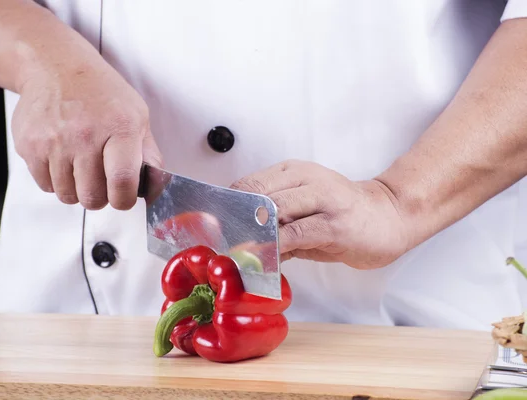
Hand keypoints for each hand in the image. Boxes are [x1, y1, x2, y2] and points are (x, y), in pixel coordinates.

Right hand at [11, 57, 161, 210]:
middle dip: (100, 197)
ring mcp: (54, 141)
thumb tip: (155, 187)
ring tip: (80, 166)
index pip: (122, 183)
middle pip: (92, 197)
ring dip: (76, 189)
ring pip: (67, 196)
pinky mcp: (29, 145)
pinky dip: (55, 180)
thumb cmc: (101, 93)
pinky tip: (62, 159)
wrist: (56, 68)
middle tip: (101, 181)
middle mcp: (85, 135)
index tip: (123, 198)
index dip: (124, 200)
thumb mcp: (137, 115)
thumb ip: (148, 153)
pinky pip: (45, 185)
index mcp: (120, 128)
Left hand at [230, 160, 408, 269]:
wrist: (390, 216)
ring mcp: (322, 198)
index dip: (227, 206)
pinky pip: (295, 234)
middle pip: (255, 195)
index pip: (248, 183)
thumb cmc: (343, 215)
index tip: (215, 228)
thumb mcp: (303, 212)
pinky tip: (265, 259)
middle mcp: (306, 178)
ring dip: (252, 235)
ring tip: (239, 253)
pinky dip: (275, 248)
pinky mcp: (334, 223)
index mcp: (293, 171)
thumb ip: (274, 223)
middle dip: (235, 222)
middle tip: (222, 244)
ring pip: (273, 211)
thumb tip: (240, 241)